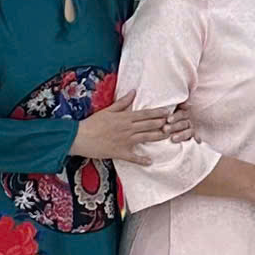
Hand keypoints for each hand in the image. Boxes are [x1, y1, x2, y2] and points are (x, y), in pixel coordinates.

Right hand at [70, 90, 188, 163]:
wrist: (79, 137)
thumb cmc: (92, 123)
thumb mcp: (107, 110)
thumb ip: (122, 103)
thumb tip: (133, 92)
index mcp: (125, 117)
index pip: (146, 114)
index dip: (159, 113)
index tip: (169, 112)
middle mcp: (128, 128)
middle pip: (149, 125)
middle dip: (163, 124)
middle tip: (174, 123)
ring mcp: (125, 141)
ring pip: (146, 138)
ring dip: (158, 137)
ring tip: (169, 136)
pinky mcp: (120, 152)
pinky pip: (133, 157)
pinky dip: (142, 160)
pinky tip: (150, 161)